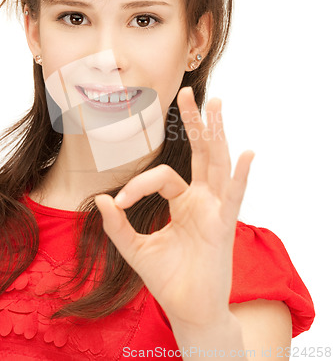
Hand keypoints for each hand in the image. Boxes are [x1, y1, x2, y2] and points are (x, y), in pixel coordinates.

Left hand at [95, 86, 254, 328]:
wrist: (187, 311)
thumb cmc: (168, 280)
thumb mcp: (136, 249)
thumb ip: (118, 226)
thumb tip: (101, 199)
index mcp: (183, 201)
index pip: (162, 176)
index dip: (137, 185)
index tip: (119, 203)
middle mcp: (202, 200)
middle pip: (201, 153)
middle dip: (195, 123)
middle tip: (187, 92)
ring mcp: (215, 210)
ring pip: (217, 164)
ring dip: (216, 134)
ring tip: (215, 103)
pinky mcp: (224, 226)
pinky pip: (235, 197)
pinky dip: (242, 175)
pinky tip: (246, 152)